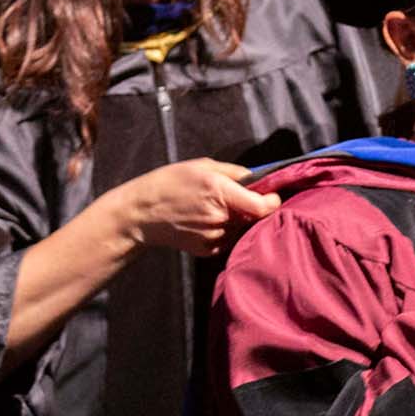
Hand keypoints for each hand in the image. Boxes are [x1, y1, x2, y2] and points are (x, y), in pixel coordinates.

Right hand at [107, 159, 278, 256]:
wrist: (142, 213)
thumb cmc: (170, 183)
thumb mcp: (202, 166)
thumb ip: (235, 172)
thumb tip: (259, 179)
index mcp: (220, 192)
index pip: (263, 206)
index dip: (272, 201)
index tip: (271, 196)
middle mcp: (220, 217)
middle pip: (253, 216)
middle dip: (251, 207)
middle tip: (234, 198)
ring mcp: (214, 236)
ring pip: (240, 228)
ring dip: (236, 219)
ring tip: (213, 208)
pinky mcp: (207, 250)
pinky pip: (227, 239)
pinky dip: (224, 231)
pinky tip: (205, 221)